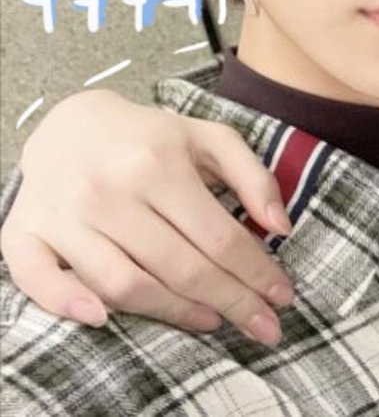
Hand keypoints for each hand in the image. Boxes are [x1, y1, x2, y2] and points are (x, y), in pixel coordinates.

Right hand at [1, 89, 294, 344]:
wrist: (70, 122)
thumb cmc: (149, 136)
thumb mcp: (209, 138)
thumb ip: (253, 176)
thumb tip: (282, 228)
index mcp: (158, 163)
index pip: (218, 235)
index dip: (255, 272)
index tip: (282, 296)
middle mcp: (110, 190)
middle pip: (180, 266)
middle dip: (230, 301)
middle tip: (264, 327)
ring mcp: (64, 215)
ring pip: (124, 284)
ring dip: (174, 312)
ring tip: (214, 321)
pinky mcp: (23, 233)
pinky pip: (38, 280)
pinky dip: (67, 303)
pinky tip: (104, 320)